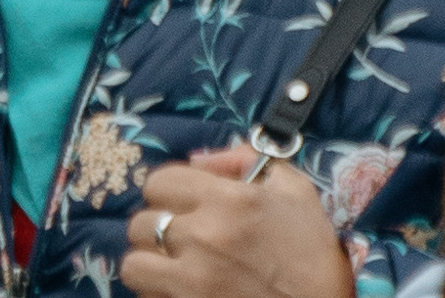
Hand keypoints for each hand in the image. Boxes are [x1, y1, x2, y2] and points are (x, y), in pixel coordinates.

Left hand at [122, 144, 354, 297]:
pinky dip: (157, 290)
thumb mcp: (294, 188)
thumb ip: (246, 160)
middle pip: (140, 222)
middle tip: (181, 233)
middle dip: (158, 224)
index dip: (169, 188)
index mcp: (230, 199)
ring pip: (133, 264)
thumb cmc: (312, 248)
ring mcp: (192, 279)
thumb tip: (199, 160)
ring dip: (150, 260)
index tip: (184, 199)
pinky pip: (146, 296)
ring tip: (173, 262)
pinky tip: (181, 286)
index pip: (159, 181)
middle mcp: (204, 236)